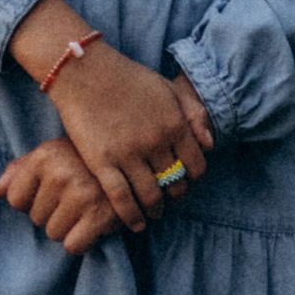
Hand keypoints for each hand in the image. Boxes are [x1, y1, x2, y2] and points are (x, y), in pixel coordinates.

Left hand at [0, 139, 122, 251]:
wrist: (131, 161)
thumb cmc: (83, 160)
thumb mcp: (50, 155)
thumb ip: (19, 172)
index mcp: (44, 156)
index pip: (15, 200)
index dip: (31, 200)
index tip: (51, 191)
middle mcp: (60, 173)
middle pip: (35, 219)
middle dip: (52, 213)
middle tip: (74, 198)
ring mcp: (80, 194)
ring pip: (53, 234)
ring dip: (67, 228)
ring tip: (84, 208)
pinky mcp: (99, 215)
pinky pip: (73, 246)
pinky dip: (82, 242)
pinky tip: (93, 224)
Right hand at [51, 43, 212, 231]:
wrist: (84, 70)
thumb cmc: (126, 78)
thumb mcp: (166, 88)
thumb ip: (193, 113)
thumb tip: (210, 145)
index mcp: (174, 122)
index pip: (196, 166)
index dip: (193, 180)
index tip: (185, 184)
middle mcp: (155, 141)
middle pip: (175, 184)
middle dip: (175, 197)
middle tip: (168, 200)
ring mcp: (128, 153)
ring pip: (151, 196)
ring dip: (155, 210)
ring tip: (152, 213)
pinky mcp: (102, 161)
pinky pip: (122, 198)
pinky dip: (131, 216)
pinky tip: (135, 223)